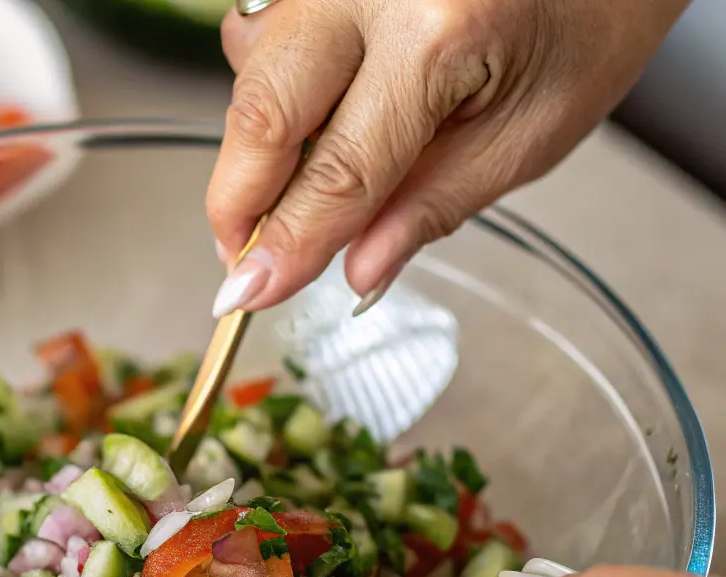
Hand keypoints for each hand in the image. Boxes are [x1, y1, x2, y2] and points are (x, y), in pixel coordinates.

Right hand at [207, 0, 688, 316]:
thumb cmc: (591, 21)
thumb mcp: (527, 137)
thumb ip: (432, 207)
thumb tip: (358, 273)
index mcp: (436, 31)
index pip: (337, 172)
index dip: (288, 245)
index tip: (248, 296)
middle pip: (262, 112)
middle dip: (238, 202)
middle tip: (243, 262)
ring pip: (252, 74)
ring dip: (256, 154)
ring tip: (290, 202)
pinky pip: (268, 36)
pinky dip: (275, 97)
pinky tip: (313, 123)